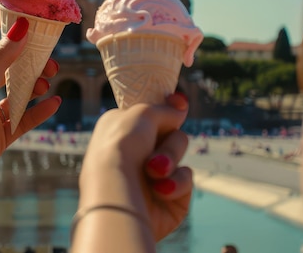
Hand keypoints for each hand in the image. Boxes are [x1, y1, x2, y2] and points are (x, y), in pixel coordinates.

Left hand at [0, 8, 60, 216]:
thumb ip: (2, 58)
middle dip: (26, 58)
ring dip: (33, 84)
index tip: (19, 10)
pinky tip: (53, 104)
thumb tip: (22, 26)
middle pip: (4, 64)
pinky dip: (36, 111)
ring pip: (15, 91)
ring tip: (49, 81)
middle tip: (49, 58)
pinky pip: (21, 118)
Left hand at [78, 93, 191, 240]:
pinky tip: (159, 190)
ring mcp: (150, 177)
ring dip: (169, 160)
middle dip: (168, 144)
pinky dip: (175, 183)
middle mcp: (133, 153)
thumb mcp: (141, 113)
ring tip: (152, 172)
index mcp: (120, 130)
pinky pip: (186, 179)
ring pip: (178, 156)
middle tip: (153, 154)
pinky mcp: (169, 199)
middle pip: (172, 135)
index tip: (178, 103)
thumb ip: (163, 109)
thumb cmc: (121, 148)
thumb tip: (179, 108)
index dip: (167, 109)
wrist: (117, 192)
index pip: (150, 117)